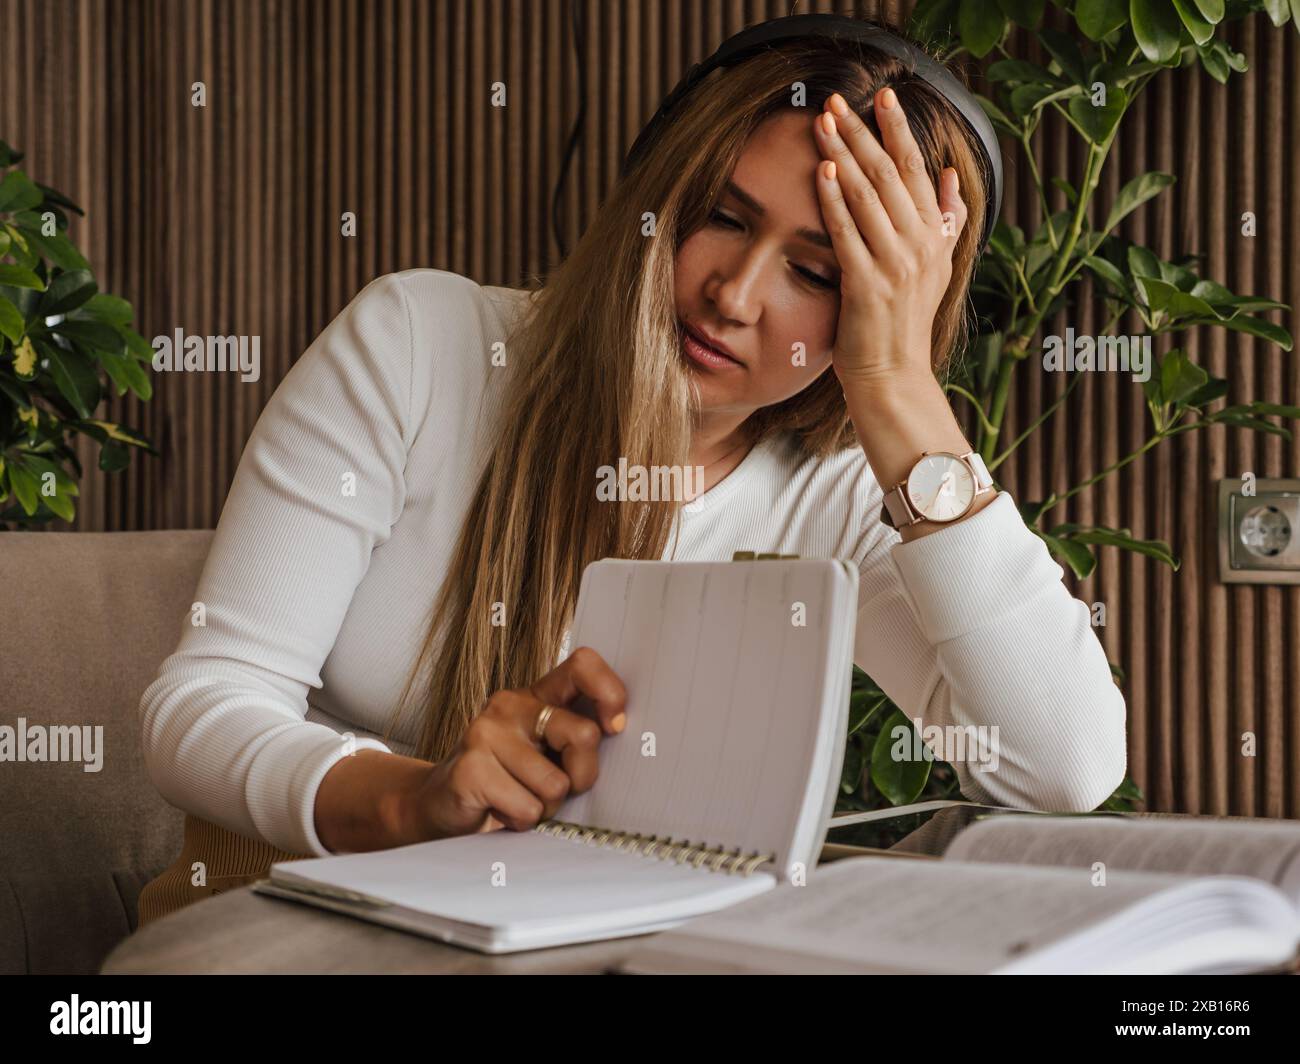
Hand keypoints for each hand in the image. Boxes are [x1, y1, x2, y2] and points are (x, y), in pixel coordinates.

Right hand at [397, 647, 627, 839]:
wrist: (440, 804)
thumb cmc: (508, 781)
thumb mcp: (547, 752)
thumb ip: (578, 739)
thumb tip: (623, 732)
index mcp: (537, 696)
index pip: (583, 665)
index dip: (610, 692)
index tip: (616, 725)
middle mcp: (512, 705)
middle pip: (583, 734)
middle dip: (582, 776)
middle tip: (557, 789)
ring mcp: (487, 733)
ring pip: (556, 785)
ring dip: (545, 807)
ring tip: (519, 799)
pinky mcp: (471, 767)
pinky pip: (528, 808)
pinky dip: (522, 821)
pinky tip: (500, 811)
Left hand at [812, 87, 967, 389]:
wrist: (895, 377)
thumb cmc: (904, 326)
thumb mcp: (936, 269)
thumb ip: (946, 221)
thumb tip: (951, 175)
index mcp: (936, 237)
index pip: (918, 171)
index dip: (899, 131)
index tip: (883, 98)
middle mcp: (922, 245)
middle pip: (890, 174)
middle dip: (863, 132)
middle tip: (837, 100)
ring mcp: (896, 265)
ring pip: (868, 196)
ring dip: (842, 155)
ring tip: (823, 123)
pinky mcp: (868, 285)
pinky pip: (848, 232)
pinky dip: (834, 200)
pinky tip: (822, 172)